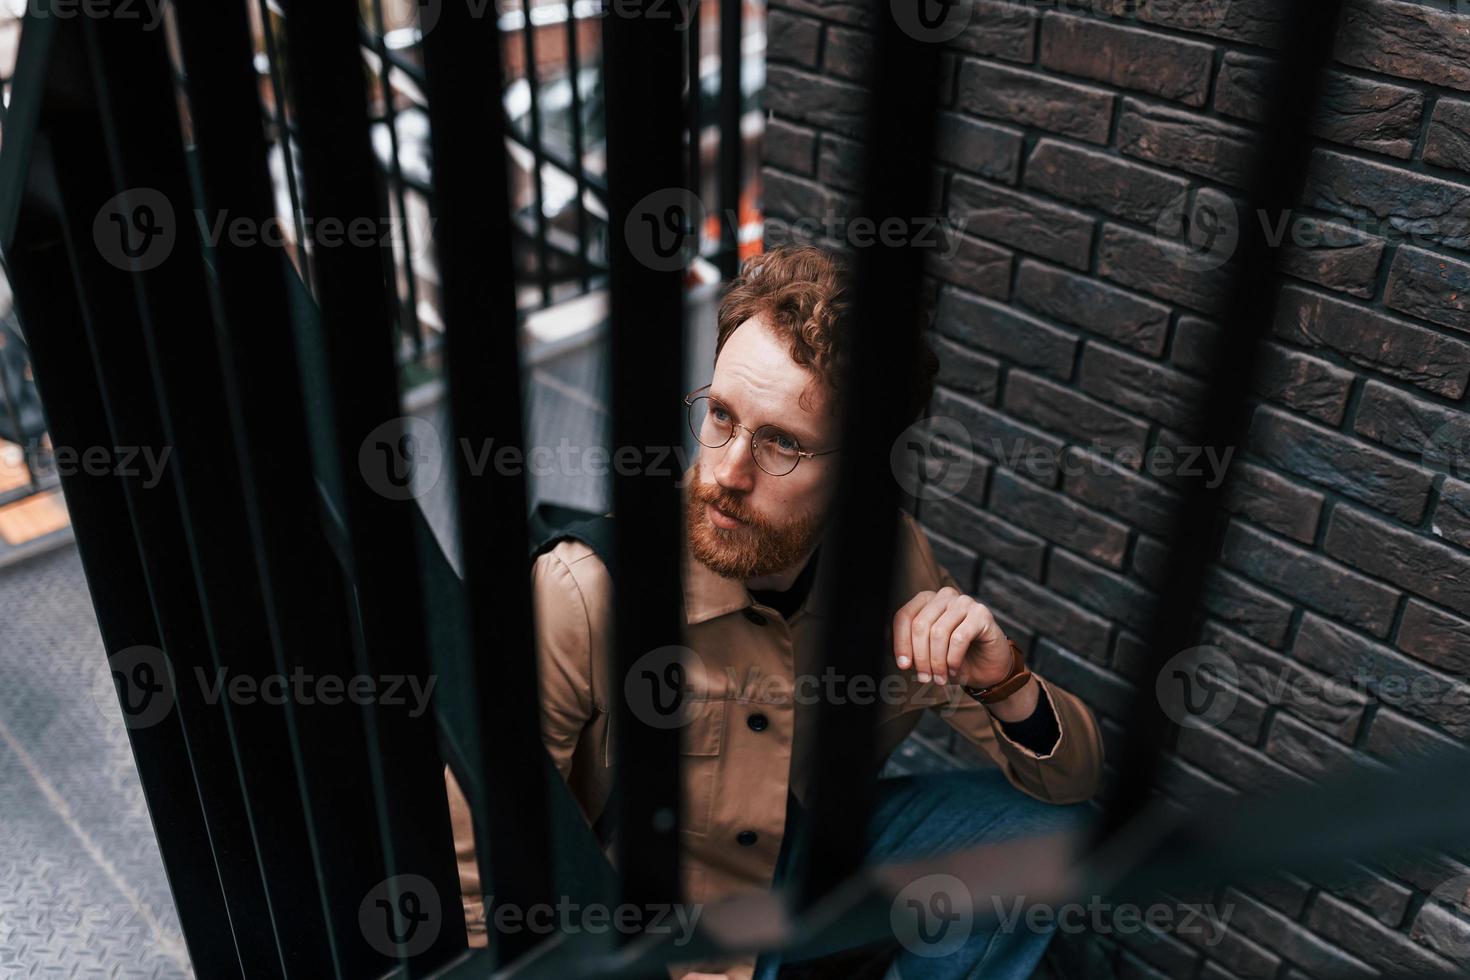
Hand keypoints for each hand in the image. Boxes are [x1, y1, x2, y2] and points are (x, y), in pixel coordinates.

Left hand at [892, 586, 1011, 687]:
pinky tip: (954, 669)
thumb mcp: (926, 656)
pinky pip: (959, 638)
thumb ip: (910, 651)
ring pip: (938, 632)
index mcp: (927, 600)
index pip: (904, 616)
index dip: (900, 643)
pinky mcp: (982, 614)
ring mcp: (964, 602)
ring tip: (940, 678)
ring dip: (937, 662)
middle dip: (920, 657)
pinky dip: (953, 659)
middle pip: (920, 625)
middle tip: (925, 678)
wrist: (988, 668)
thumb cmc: (954, 659)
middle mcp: (944, 596)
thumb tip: (900, 658)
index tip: (903, 666)